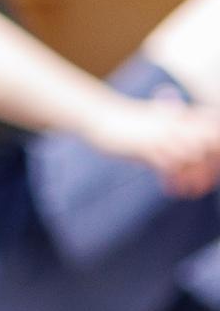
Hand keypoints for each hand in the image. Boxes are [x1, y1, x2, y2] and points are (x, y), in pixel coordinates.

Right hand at [89, 94, 219, 196]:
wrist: (101, 118)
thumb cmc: (129, 124)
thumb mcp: (156, 124)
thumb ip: (175, 134)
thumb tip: (189, 155)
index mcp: (182, 117)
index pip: (213, 132)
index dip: (216, 154)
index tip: (213, 173)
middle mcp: (175, 124)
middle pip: (207, 145)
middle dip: (210, 168)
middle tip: (206, 186)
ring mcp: (160, 134)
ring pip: (191, 157)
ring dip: (193, 178)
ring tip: (191, 193)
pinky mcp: (145, 145)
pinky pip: (168, 166)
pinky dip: (173, 181)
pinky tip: (169, 190)